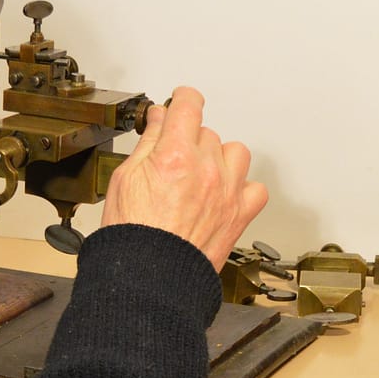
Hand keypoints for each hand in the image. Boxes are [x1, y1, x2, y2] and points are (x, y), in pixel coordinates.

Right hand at [100, 87, 267, 270]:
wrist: (148, 279)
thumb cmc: (132, 236)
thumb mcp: (124, 179)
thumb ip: (147, 144)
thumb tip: (158, 120)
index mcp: (176, 156)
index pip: (189, 106)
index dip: (183, 98)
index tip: (180, 100)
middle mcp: (207, 170)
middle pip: (206, 132)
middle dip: (189, 139)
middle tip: (171, 156)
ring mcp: (228, 193)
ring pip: (235, 152)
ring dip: (219, 156)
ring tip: (200, 172)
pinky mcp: (239, 215)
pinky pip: (255, 187)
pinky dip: (242, 187)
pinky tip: (223, 193)